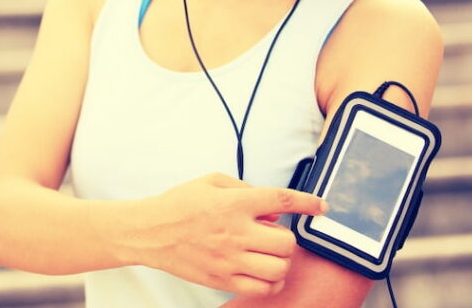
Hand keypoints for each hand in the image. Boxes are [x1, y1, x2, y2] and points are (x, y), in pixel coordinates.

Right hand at [138, 173, 327, 296]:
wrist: (150, 232)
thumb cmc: (180, 204)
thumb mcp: (212, 182)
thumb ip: (247, 189)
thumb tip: (276, 210)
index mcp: (234, 203)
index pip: (283, 200)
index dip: (308, 203)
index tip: (322, 206)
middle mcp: (236, 232)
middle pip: (286, 242)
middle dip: (286, 238)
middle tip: (272, 234)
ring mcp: (230, 260)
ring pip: (279, 268)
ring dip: (281, 261)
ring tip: (268, 255)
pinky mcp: (223, 280)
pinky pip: (263, 289)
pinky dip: (272, 282)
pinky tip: (263, 272)